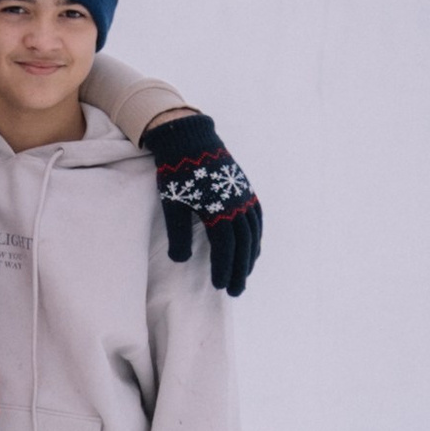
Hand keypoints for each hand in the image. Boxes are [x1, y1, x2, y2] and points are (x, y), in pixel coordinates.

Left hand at [143, 112, 261, 297]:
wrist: (190, 139)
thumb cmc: (177, 173)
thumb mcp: (172, 205)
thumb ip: (178, 235)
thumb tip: (181, 260)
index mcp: (218, 211)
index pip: (225, 249)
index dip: (224, 269)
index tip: (219, 287)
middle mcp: (236, 206)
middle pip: (243, 246)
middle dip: (240, 271)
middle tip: (235, 291)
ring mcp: (244, 196)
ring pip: (253, 233)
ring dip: (250, 256)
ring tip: (245, 274)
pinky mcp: (245, 189)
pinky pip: (257, 218)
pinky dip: (257, 236)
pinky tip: (254, 246)